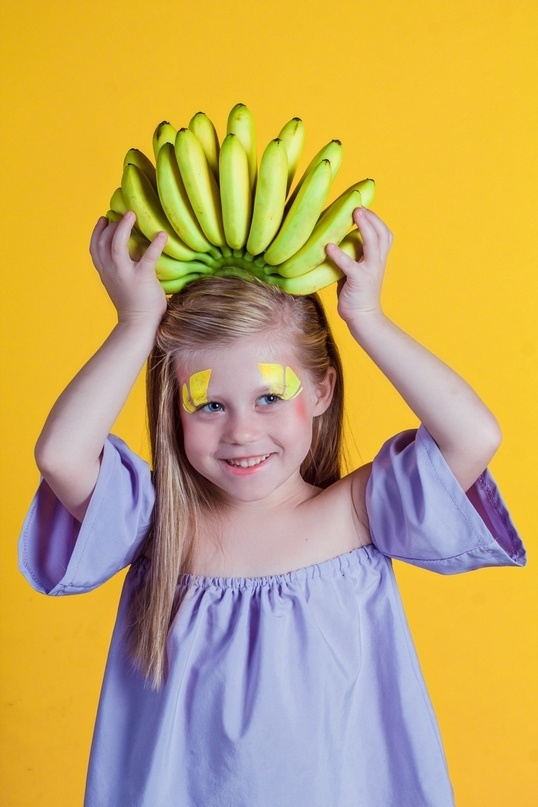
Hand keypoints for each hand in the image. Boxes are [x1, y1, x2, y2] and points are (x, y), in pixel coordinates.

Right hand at [89, 212, 167, 324]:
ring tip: (132, 214)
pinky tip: (162, 235)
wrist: (139, 325)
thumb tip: (131, 254)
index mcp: (105, 272)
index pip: (95, 247)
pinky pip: (147, 258)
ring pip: (117, 245)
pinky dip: (155, 245)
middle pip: (103, 242)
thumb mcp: (120, 285)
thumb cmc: (134, 305)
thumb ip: (120, 269)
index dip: (98, 231)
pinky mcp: (142, 278)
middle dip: (111, 225)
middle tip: (122, 214)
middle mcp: (111, 271)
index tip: (104, 219)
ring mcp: (125, 275)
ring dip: (123, 228)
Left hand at [325, 207, 392, 325]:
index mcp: (379, 259)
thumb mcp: (358, 269)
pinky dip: (340, 254)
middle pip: (382, 233)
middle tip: (358, 205)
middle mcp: (378, 263)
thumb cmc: (356, 293)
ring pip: (373, 243)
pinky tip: (329, 246)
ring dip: (364, 226)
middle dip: (372, 217)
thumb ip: (355, 254)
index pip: (384, 233)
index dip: (376, 219)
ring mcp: (370, 271)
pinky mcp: (359, 281)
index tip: (364, 206)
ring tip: (353, 213)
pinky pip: (350, 265)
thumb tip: (340, 237)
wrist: (363, 317)